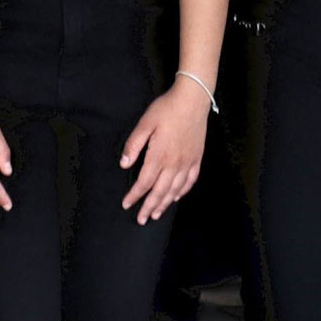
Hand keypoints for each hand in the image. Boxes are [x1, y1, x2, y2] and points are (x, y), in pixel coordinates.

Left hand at [117, 78, 212, 223]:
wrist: (192, 100)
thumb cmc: (166, 109)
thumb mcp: (145, 123)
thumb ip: (133, 145)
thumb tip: (124, 164)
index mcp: (159, 156)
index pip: (144, 182)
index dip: (135, 195)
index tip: (127, 204)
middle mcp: (174, 163)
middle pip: (160, 191)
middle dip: (149, 207)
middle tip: (141, 219)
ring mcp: (187, 162)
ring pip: (175, 190)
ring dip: (165, 204)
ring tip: (156, 214)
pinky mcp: (196, 158)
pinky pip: (190, 181)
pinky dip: (182, 192)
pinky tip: (176, 197)